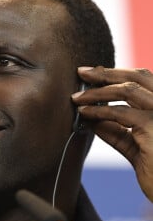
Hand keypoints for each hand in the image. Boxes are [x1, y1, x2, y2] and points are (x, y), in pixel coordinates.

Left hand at [72, 66, 152, 201]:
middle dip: (106, 72)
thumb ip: (118, 132)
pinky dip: (99, 111)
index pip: (143, 79)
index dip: (117, 74)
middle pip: (137, 76)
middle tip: (82, 72)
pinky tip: (84, 112)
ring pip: (127, 90)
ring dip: (97, 92)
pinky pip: (120, 113)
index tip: (94, 74)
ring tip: (76, 97)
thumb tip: (94, 119)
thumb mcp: (136, 147)